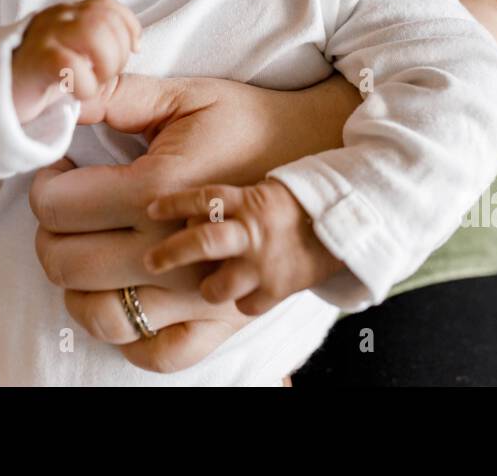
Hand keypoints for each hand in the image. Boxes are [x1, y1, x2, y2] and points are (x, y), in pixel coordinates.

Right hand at [11, 0, 140, 122]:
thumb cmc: (36, 80)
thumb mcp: (69, 51)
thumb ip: (96, 42)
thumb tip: (133, 45)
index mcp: (67, 14)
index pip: (108, 6)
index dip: (128, 28)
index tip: (132, 52)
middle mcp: (56, 18)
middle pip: (106, 20)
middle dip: (119, 53)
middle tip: (105, 76)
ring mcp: (44, 37)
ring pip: (95, 33)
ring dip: (105, 65)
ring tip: (93, 83)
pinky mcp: (35, 61)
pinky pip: (72, 64)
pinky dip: (86, 84)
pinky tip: (77, 94)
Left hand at [29, 71, 359, 371]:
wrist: (322, 156)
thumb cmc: (251, 121)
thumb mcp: (187, 95)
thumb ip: (119, 96)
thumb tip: (66, 94)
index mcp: (157, 190)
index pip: (58, 205)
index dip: (45, 182)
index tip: (60, 168)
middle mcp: (171, 251)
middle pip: (67, 265)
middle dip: (50, 234)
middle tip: (68, 209)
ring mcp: (196, 292)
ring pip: (103, 316)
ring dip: (79, 290)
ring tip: (92, 252)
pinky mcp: (220, 317)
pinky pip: (159, 353)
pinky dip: (133, 336)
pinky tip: (130, 296)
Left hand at [143, 179, 344, 315]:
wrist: (346, 225)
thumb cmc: (299, 205)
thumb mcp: (265, 190)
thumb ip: (231, 202)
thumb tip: (188, 209)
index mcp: (251, 200)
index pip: (206, 199)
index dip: (174, 202)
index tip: (151, 208)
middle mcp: (254, 232)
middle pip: (202, 243)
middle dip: (170, 254)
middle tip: (150, 261)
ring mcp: (265, 264)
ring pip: (216, 286)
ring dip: (207, 287)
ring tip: (206, 285)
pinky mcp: (279, 289)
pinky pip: (245, 305)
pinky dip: (241, 301)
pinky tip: (243, 293)